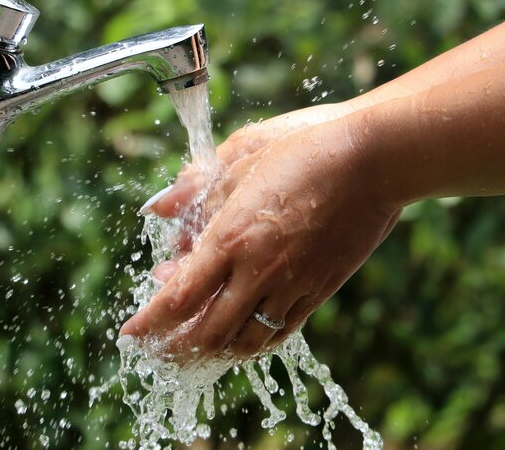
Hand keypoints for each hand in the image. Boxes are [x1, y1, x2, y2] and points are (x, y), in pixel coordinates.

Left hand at [121, 114, 403, 358]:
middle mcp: (258, 271)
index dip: (150, 323)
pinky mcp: (319, 290)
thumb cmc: (305, 150)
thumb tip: (157, 207)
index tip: (130, 335)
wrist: (373, 161)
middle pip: (206, 332)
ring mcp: (292, 285)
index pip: (178, 298)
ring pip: (245, 341)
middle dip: (175, 350)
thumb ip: (195, 190)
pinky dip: (252, 343)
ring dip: (213, 352)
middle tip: (157, 354)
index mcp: (231, 238)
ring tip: (194, 351)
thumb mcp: (241, 159)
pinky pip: (280, 331)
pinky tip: (241, 339)